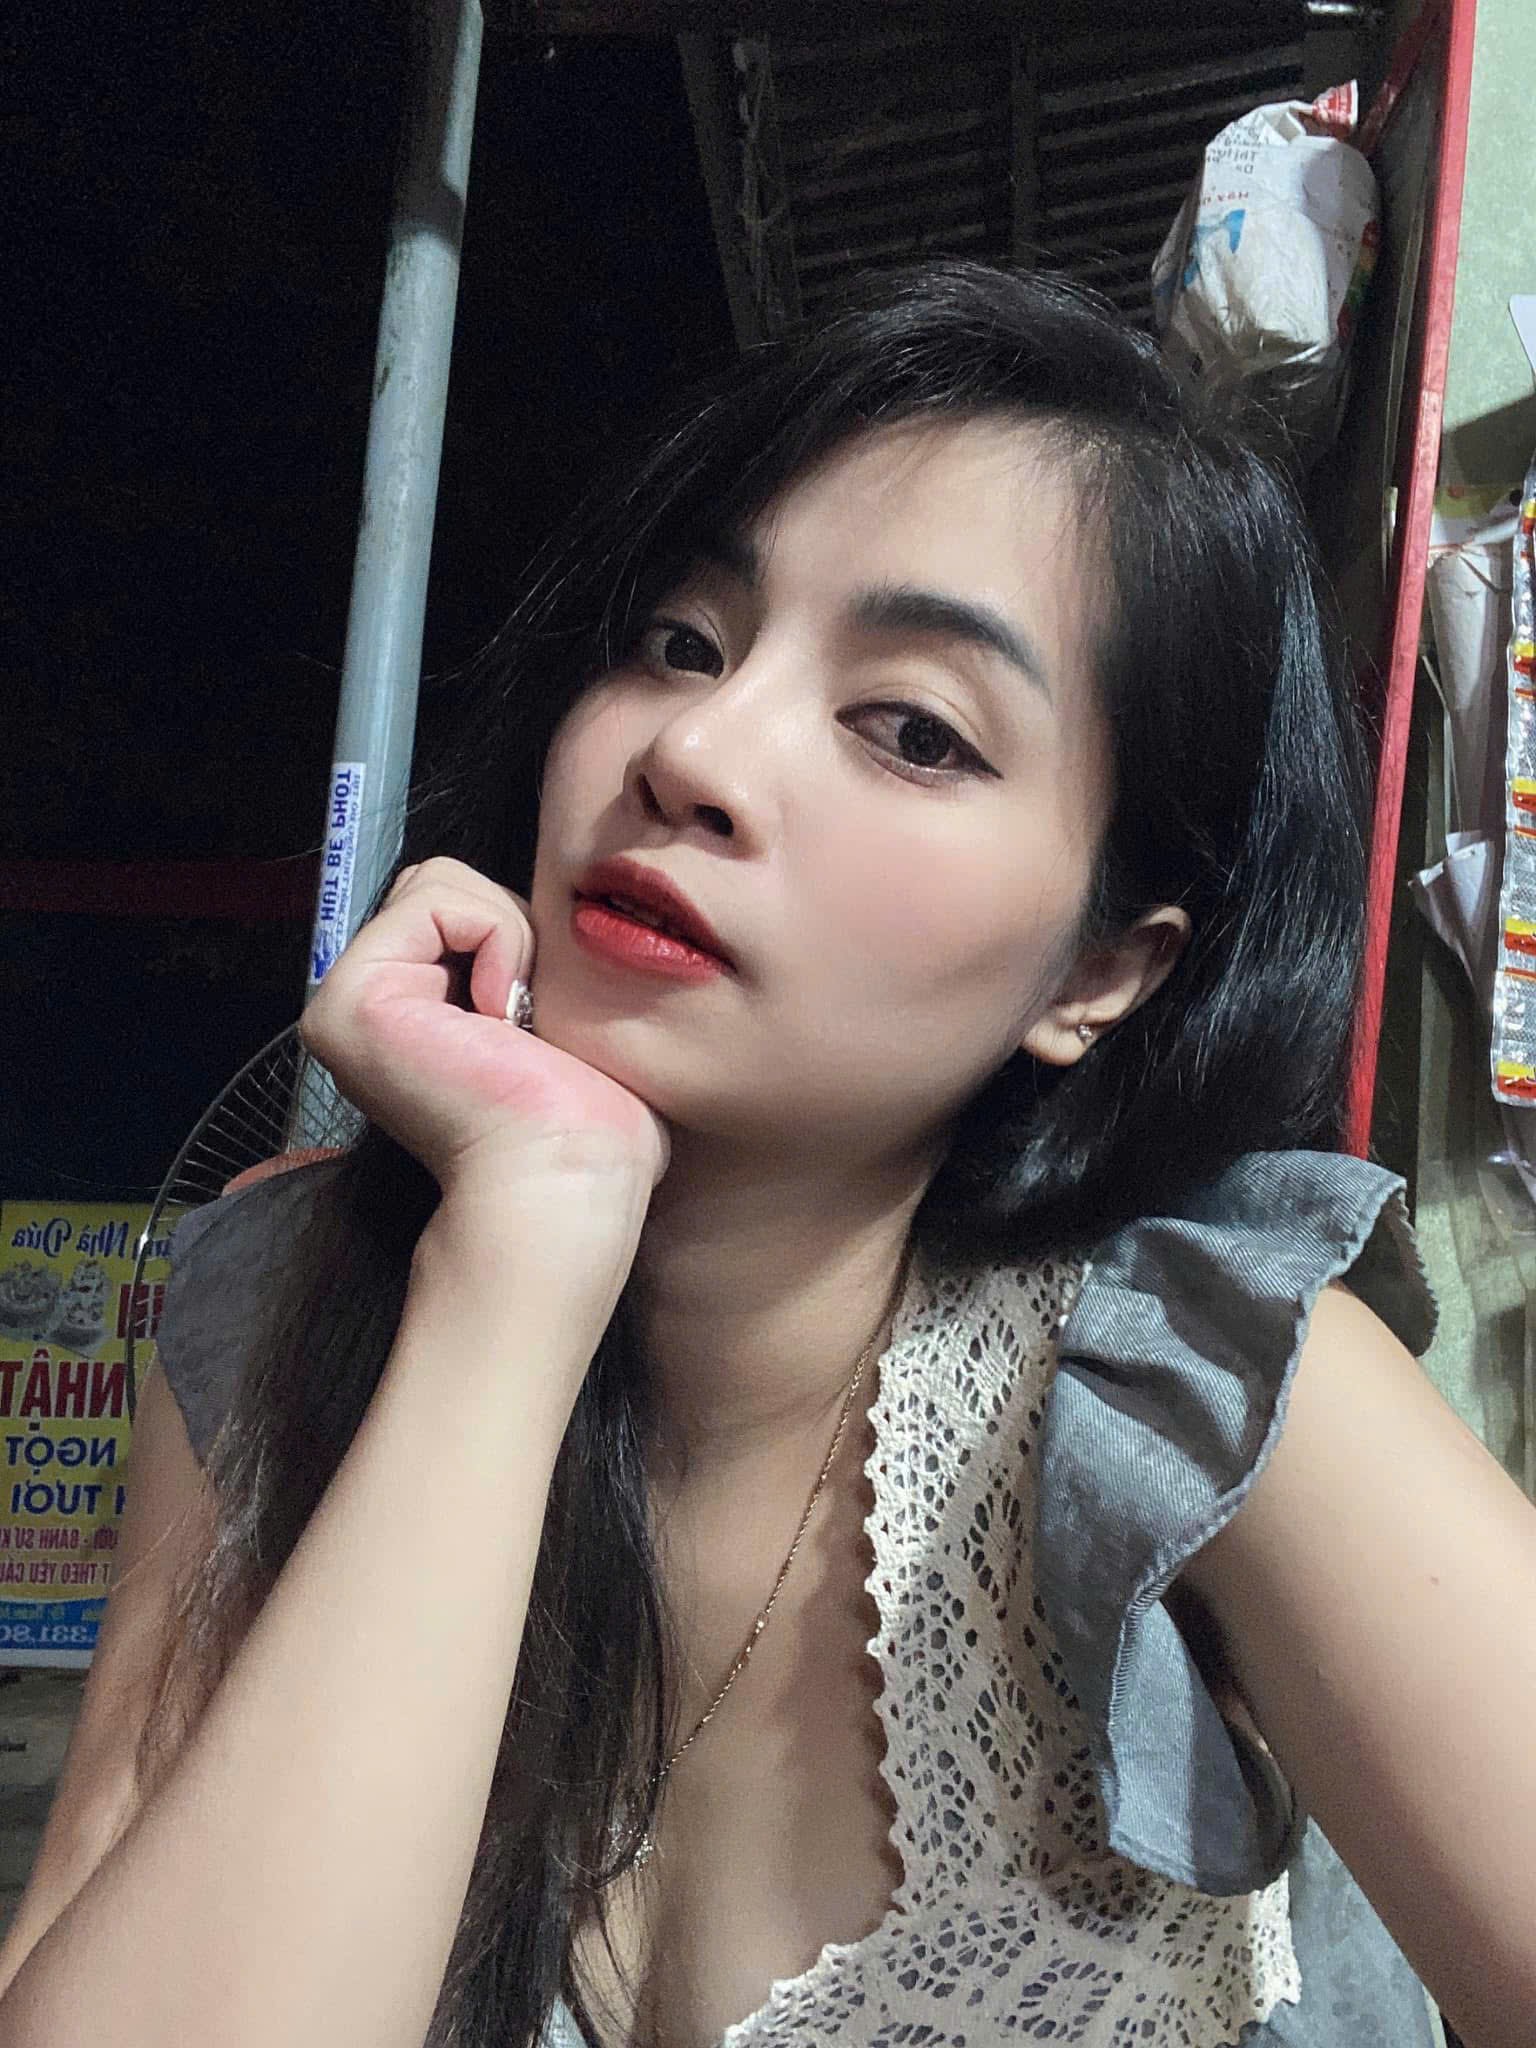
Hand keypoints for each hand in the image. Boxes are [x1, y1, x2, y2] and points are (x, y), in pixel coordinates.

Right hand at [299, 858, 670, 1206]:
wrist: (566, 1182)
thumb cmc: (585, 1126)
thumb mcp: (557, 1018)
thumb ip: (525, 962)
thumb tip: (546, 917)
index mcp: (405, 1015)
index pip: (454, 907)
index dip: (516, 936)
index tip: (535, 1020)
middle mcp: (364, 1008)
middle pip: (441, 884)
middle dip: (507, 926)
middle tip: (527, 1017)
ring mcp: (344, 1003)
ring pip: (439, 881)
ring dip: (507, 935)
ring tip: (514, 1022)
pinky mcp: (351, 999)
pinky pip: (438, 898)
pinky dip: (496, 938)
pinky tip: (501, 1016)